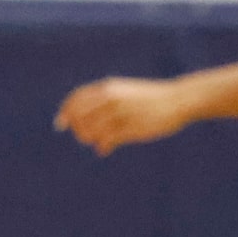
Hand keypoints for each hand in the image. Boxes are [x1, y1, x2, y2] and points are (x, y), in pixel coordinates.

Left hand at [55, 77, 193, 155]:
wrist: (177, 100)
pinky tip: (105, 149)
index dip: (65, 111)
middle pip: (80, 116)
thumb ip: (105, 99)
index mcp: (108, 87)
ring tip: (98, 142)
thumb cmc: (150, 98)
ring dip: (90, 139)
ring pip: (92, 130)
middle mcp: (111, 98)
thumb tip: (85, 116)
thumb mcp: (125, 91)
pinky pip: (107, 140)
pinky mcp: (131, 127)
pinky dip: (102, 146)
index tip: (60, 124)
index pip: (77, 98)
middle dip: (78, 129)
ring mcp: (121, 112)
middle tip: (84, 138)